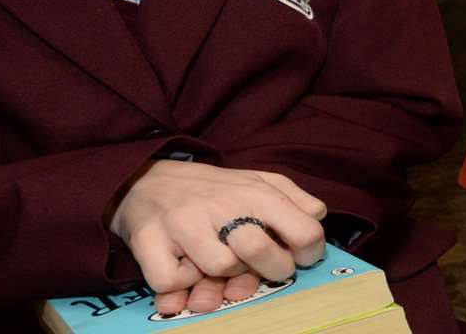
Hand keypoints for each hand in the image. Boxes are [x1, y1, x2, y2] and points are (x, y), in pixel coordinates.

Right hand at [107, 160, 327, 312]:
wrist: (146, 181)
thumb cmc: (213, 191)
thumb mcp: (260, 183)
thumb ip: (295, 200)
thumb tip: (318, 218)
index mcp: (257, 191)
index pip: (305, 230)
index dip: (308, 254)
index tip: (297, 257)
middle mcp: (221, 203)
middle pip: (262, 252)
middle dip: (269, 270)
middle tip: (261, 268)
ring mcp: (184, 222)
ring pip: (221, 269)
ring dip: (221, 276)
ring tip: (215, 261)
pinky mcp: (148, 240)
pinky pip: (174, 281)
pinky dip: (179, 284)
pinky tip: (182, 266)